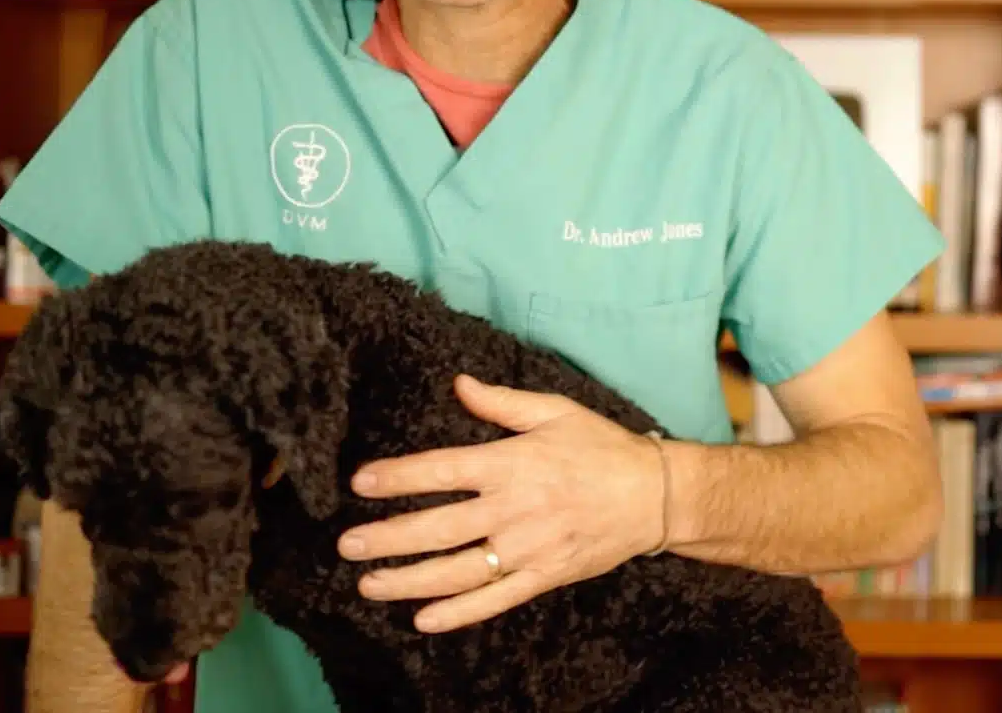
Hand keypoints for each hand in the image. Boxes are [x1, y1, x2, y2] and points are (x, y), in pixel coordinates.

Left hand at [336, 373, 666, 632]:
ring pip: (457, 570)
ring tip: (368, 584)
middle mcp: (514, 508)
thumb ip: (501, 402)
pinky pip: (493, 600)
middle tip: (346, 544)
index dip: (398, 477)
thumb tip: (458, 383)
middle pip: (438, 527)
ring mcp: (528, 548)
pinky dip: (457, 613)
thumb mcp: (555, 411)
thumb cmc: (602, 448)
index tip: (360, 483)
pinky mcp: (543, 577)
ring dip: (408, 580)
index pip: (442, 470)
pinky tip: (422, 618)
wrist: (654, 495)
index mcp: (513, 463)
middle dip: (387, 537)